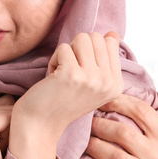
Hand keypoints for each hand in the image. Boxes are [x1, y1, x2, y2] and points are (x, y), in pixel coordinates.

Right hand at [0, 95, 13, 158]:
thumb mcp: (0, 140)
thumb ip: (5, 120)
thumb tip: (27, 102)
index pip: (4, 105)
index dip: (13, 124)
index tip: (6, 145)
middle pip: (9, 105)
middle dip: (15, 126)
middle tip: (3, 150)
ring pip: (11, 111)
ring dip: (15, 131)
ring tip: (2, 152)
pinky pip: (10, 119)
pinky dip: (13, 135)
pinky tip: (3, 151)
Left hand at [10, 32, 123, 158]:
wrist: (40, 125)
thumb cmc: (61, 101)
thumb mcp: (91, 83)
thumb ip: (103, 59)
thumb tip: (112, 33)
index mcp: (117, 84)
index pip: (109, 42)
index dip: (88, 51)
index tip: (80, 72)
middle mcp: (108, 82)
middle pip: (95, 37)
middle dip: (76, 49)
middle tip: (68, 72)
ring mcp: (92, 78)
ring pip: (80, 39)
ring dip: (65, 53)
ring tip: (61, 74)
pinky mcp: (72, 74)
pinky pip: (63, 48)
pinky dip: (53, 61)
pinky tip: (52, 79)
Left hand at [84, 93, 157, 158]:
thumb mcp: (153, 143)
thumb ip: (140, 123)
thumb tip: (110, 88)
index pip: (142, 111)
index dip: (117, 102)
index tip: (97, 100)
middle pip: (125, 134)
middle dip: (100, 126)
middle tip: (84, 123)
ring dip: (95, 148)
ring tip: (83, 143)